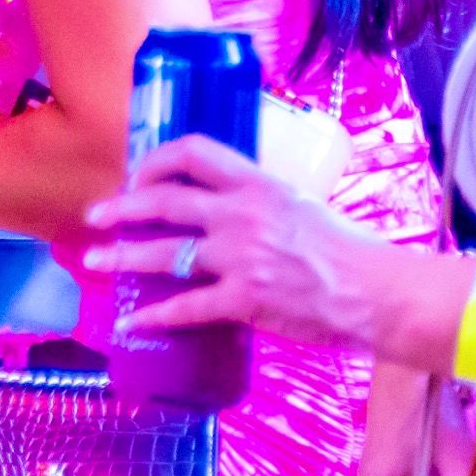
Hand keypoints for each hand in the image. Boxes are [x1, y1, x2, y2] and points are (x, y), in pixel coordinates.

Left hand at [88, 139, 402, 349]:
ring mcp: (240, 258)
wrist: (380, 292)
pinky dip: (153, 316)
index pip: (195, 153)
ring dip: (122, 256)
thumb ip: (262, 204)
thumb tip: (229, 210)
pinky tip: (131, 323)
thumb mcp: (302, 206)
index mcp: (259, 185)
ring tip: (95, 260)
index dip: (157, 160)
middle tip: (94, 216)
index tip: (137, 175)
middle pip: (165, 200)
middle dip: (121, 207)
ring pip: (163, 253)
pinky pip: (185, 307)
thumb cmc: (351, 252)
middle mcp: (242, 215)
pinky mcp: (243, 300)